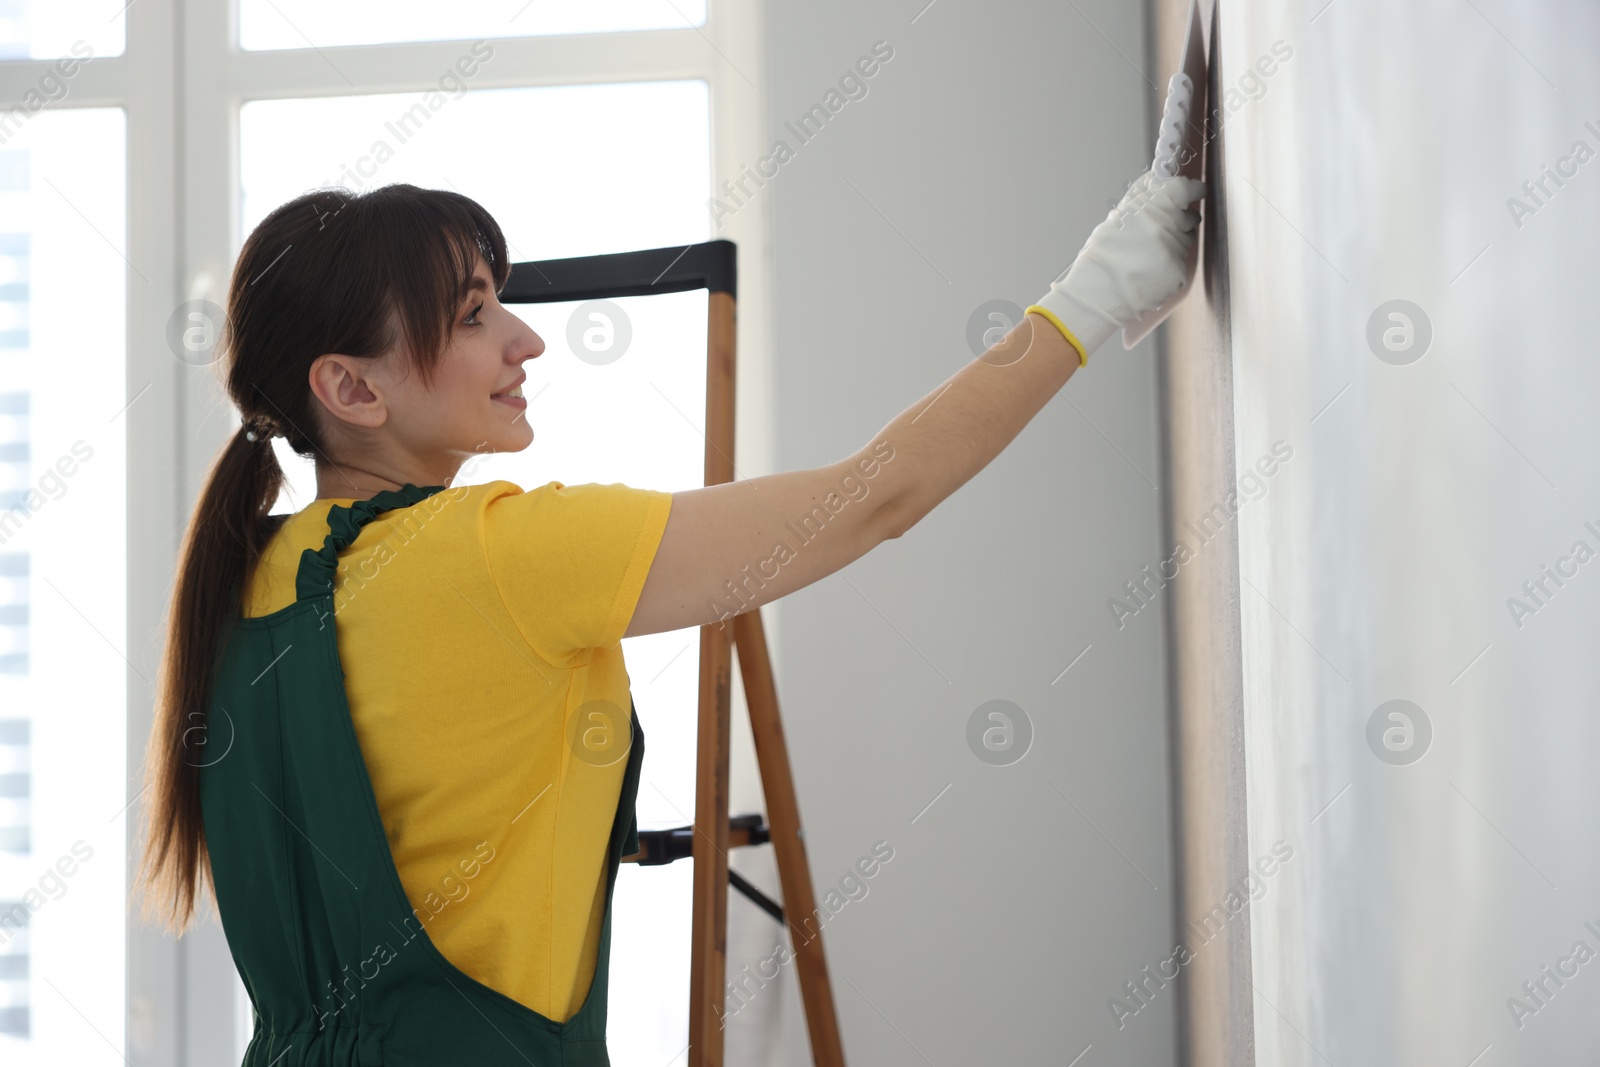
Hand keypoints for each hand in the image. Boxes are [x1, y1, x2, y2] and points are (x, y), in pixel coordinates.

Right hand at [1027, 170, 1203, 364]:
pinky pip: (1181, 264)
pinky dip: (1170, 267)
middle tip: (1162, 230)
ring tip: (1149, 255)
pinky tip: (1150, 272)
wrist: (1096, 292)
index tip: (1196, 191)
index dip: (1193, 190)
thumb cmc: (1102, 255)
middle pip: (1189, 217)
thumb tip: (1163, 178)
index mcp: (1150, 206)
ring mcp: (1173, 250)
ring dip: (1174, 244)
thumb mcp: (1118, 217)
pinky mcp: (1178, 272)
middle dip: (1182, 220)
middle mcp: (1165, 225)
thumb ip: (1144, 198)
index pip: (1184, 189)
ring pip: (1186, 241)